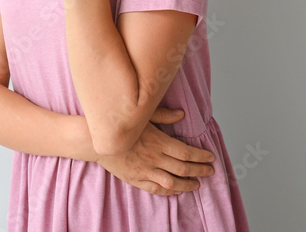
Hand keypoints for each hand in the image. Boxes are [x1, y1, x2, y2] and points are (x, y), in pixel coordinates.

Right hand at [95, 107, 216, 196]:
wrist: (95, 140)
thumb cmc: (120, 125)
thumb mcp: (142, 116)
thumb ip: (163, 115)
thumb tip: (181, 114)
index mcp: (158, 142)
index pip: (186, 152)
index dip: (201, 156)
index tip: (210, 157)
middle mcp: (154, 158)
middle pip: (183, 168)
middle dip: (200, 170)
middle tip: (210, 171)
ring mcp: (145, 171)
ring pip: (172, 182)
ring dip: (187, 184)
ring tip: (197, 184)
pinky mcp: (136, 179)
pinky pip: (156, 189)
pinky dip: (169, 191)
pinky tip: (177, 190)